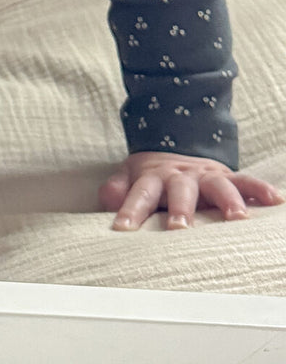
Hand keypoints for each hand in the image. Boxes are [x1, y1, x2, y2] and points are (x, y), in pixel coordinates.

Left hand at [100, 151, 284, 230]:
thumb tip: (106, 200)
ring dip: (226, 201)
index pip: (139, 194)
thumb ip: (117, 189)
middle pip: (180, 191)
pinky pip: (246, 182)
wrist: (176, 147)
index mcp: (154, 178)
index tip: (122, 228)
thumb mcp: (130, 176)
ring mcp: (206, 176)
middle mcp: (181, 176)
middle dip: (180, 209)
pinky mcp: (227, 178)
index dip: (130, 210)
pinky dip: (259, 189)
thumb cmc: (153, 176)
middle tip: (179, 229)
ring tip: (236, 219)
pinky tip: (274, 199)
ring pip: (217, 186)